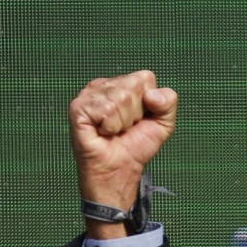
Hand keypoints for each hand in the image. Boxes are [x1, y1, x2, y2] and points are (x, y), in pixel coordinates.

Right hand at [69, 70, 176, 238]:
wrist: (119, 168)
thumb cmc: (136, 146)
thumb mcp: (164, 123)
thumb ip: (169, 102)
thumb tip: (152, 94)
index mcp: (124, 84)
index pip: (145, 78)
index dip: (150, 102)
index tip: (141, 118)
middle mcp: (105, 85)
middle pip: (133, 87)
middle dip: (136, 113)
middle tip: (126, 126)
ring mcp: (89, 95)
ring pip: (120, 98)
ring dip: (123, 121)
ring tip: (114, 130)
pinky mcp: (78, 108)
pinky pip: (106, 109)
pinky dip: (110, 126)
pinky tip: (103, 131)